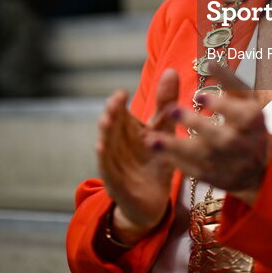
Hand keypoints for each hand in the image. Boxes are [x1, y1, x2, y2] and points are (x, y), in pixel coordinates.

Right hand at [97, 69, 179, 243]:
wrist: (153, 202)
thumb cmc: (155, 162)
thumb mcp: (164, 130)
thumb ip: (165, 103)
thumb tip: (170, 70)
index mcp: (128, 132)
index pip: (120, 114)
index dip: (118, 104)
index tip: (121, 93)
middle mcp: (118, 145)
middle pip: (111, 127)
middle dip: (111, 114)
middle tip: (114, 103)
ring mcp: (115, 164)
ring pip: (106, 145)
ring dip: (105, 133)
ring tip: (106, 121)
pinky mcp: (116, 183)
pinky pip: (107, 169)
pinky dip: (104, 159)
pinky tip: (101, 148)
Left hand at [147, 61, 271, 204]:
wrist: (260, 169)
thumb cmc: (248, 125)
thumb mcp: (247, 102)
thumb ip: (230, 82)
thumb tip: (210, 61)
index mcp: (255, 122)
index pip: (242, 114)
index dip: (222, 106)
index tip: (198, 94)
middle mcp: (246, 146)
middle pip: (222, 139)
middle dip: (196, 124)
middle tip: (170, 109)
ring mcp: (232, 166)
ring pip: (204, 158)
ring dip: (177, 147)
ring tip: (152, 138)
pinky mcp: (218, 180)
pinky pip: (195, 173)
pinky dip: (176, 162)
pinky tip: (158, 150)